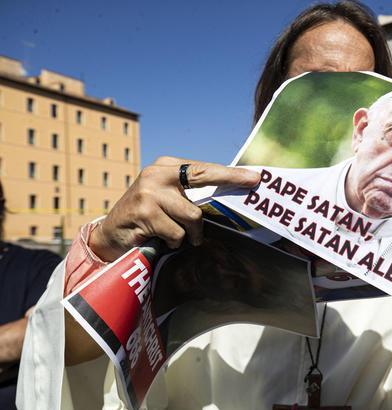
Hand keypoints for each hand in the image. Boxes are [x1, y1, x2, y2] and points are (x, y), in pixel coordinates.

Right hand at [89, 156, 259, 261]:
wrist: (111, 235)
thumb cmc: (148, 217)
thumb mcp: (169, 198)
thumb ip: (192, 193)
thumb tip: (230, 194)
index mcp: (166, 166)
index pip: (205, 168)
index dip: (231, 173)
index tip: (255, 177)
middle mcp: (157, 174)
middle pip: (204, 180)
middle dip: (231, 182)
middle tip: (254, 183)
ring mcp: (150, 192)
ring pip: (193, 216)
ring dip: (189, 233)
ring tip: (175, 235)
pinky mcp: (145, 212)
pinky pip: (178, 234)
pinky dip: (174, 242)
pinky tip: (159, 239)